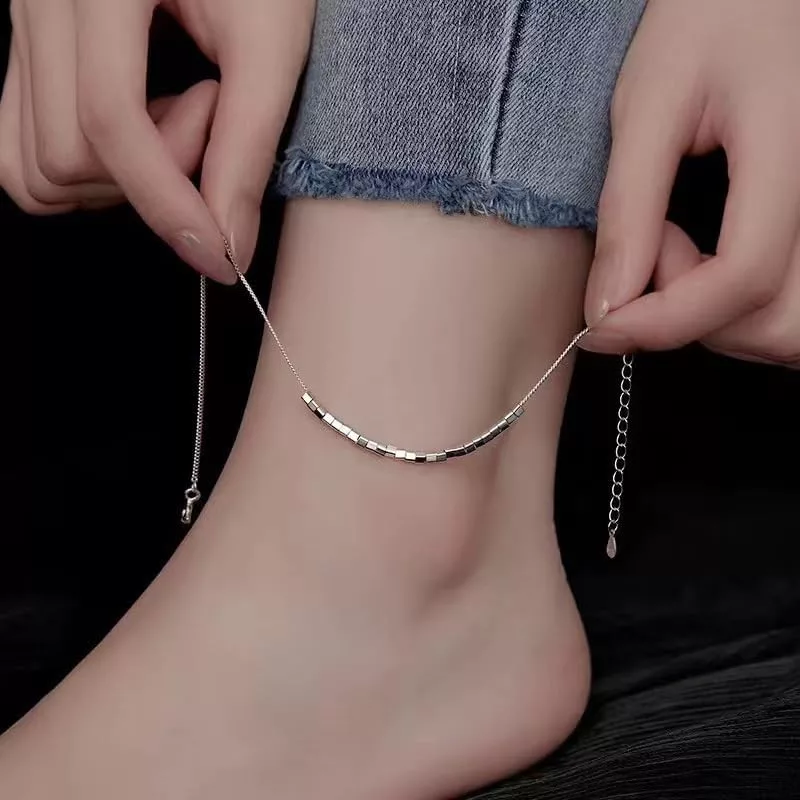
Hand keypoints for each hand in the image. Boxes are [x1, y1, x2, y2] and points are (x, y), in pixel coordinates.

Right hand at [0, 0, 314, 281]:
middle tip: (213, 115)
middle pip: (66, 155)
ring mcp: (22, 27)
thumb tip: (228, 245)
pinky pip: (27, 146)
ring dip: (122, 173)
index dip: (169, 205)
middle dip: (155, 173)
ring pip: (37, 163)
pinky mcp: (28, 51)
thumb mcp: (270, 40)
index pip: (109, 122)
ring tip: (182, 112)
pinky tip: (145, 123)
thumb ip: (246, 145)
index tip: (219, 254)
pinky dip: (91, 166)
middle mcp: (37, 0)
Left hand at [582, 0, 799, 366]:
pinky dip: (740, 303)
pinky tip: (708, 255)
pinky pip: (787, 297)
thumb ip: (629, 205)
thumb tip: (606, 304)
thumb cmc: (712, 16)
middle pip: (778, 323)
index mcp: (796, 150)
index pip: (743, 278)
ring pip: (786, 324)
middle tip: (650, 251)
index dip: (663, 320)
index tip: (601, 324)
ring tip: (674, 245)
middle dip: (694, 317)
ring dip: (717, 316)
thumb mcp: (651, 102)